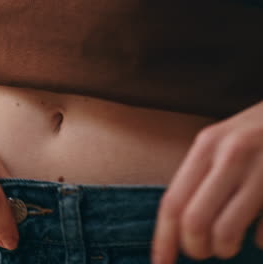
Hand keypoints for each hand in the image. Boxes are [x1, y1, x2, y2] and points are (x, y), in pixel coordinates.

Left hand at [152, 100, 262, 263]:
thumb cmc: (257, 131)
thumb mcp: (221, 142)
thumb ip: (200, 176)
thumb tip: (178, 228)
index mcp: (207, 145)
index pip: (172, 202)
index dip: (163, 239)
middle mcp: (231, 155)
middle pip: (194, 222)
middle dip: (194, 248)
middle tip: (201, 251)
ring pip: (226, 232)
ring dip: (224, 249)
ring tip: (228, 245)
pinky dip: (259, 242)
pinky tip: (259, 234)